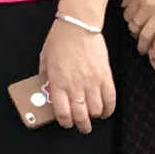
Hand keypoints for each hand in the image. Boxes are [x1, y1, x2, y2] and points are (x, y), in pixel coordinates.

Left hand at [36, 16, 116, 132]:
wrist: (77, 26)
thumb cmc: (59, 40)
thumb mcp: (44, 59)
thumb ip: (45, 76)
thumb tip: (46, 89)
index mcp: (58, 82)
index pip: (62, 112)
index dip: (65, 122)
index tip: (67, 123)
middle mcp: (74, 85)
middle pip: (80, 116)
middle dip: (82, 126)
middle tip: (83, 127)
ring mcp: (91, 82)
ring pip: (95, 110)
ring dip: (95, 117)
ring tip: (94, 117)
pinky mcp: (104, 76)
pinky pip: (110, 99)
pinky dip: (108, 109)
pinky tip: (105, 111)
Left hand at [123, 0, 154, 95]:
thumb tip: (125, 4)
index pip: (127, 15)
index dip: (129, 24)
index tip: (133, 29)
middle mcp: (146, 4)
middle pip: (135, 26)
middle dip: (135, 36)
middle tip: (138, 43)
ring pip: (146, 34)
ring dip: (143, 46)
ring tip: (145, 52)